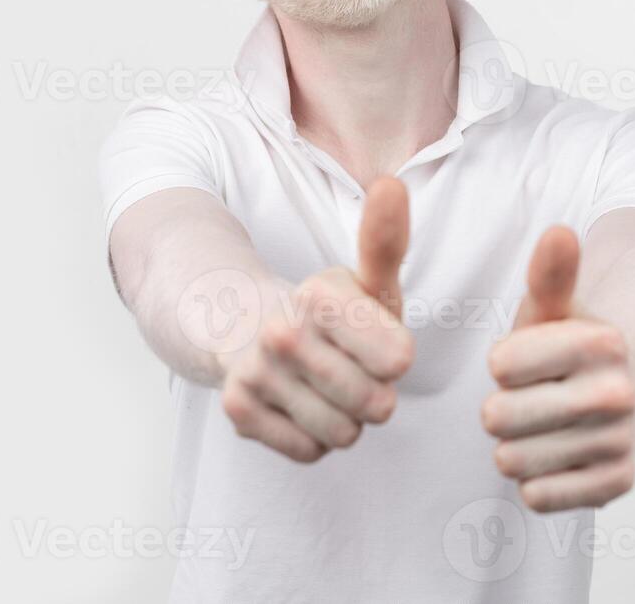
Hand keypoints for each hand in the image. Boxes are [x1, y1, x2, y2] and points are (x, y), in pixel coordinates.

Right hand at [220, 177, 415, 462]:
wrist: (248, 330)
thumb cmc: (329, 315)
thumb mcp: (364, 282)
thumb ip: (385, 243)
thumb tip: (392, 183)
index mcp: (321, 295)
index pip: (399, 361)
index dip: (394, 360)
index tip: (374, 342)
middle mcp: (281, 330)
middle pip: (376, 404)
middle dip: (373, 397)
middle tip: (350, 372)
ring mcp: (255, 371)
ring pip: (343, 434)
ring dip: (344, 422)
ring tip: (324, 390)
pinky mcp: (236, 410)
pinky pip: (308, 452)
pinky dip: (311, 440)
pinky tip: (298, 407)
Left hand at [481, 226, 634, 511]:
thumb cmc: (571, 346)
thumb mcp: (554, 307)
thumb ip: (550, 274)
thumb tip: (558, 232)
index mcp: (602, 342)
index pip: (499, 365)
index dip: (502, 363)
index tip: (526, 360)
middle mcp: (617, 394)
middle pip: (497, 418)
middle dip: (500, 409)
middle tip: (528, 398)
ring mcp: (620, 443)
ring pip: (511, 461)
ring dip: (515, 446)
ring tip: (542, 426)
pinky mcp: (617, 484)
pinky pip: (537, 496)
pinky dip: (537, 480)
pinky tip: (557, 455)